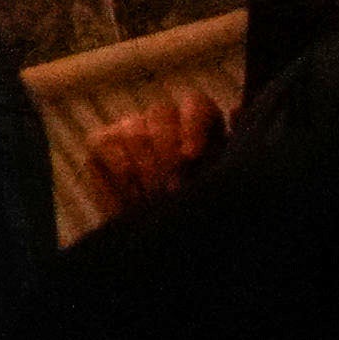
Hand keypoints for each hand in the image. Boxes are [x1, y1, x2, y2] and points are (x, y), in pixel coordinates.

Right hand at [81, 90, 227, 218]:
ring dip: (147, 169)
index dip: (192, 126)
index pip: (195, 104)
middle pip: (161, 114)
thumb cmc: (197, 204)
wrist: (165, 234)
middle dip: (167, 152)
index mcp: (199, 120)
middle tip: (173, 187)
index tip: (191, 156)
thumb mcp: (220, 179)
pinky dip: (120, 172)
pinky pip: (104, 145)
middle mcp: (163, 118)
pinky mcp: (101, 143)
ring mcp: (129, 127)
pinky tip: (134, 197)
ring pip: (134, 132)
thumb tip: (237, 112)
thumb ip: (233, 147)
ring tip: (157, 198)